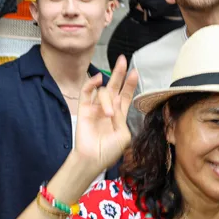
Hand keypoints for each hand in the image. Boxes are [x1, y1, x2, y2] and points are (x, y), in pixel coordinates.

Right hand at [72, 55, 138, 172]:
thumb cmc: (110, 151)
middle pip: (114, 86)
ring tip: (108, 114)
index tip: (135, 71)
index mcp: (119, 114)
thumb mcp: (124, 135)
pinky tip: (96, 79)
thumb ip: (122, 117)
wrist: (93, 159)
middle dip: (119, 73)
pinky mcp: (84, 109)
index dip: (130, 83)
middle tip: (122, 60)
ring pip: (103, 92)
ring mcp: (95, 108)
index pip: (125, 94)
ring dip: (107, 99)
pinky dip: (91, 84)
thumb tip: (115, 102)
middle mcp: (108, 108)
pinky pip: (86, 92)